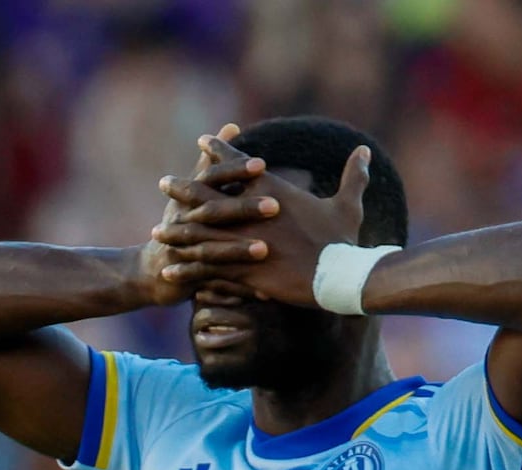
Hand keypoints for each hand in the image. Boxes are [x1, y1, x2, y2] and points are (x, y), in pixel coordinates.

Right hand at [139, 124, 280, 305]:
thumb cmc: (182, 223)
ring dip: (238, 251)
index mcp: (190, 198)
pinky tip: (265, 293)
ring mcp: (186, 251)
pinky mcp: (190, 279)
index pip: (212, 178)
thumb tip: (233, 125)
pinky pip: (216, 284)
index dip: (234, 170)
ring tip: (266, 250)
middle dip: (244, 209)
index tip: (261, 163)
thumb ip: (214, 160)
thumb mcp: (194, 190)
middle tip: (276, 205)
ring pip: (213, 250)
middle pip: (215, 213)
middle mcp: (186, 221)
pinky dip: (239, 289)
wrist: (154, 272)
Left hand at [152, 137, 371, 307]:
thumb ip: (353, 176)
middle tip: (163, 184)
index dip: (217, 151)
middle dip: (183, 189)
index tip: (202, 141)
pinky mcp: (242, 272)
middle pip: (207, 196)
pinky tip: (169, 272)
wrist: (340, 276)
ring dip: (177, 233)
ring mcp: (242, 243)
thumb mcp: (349, 205)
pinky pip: (206, 270)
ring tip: (157, 233)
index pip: (236, 164)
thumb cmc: (343, 240)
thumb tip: (364, 150)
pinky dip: (186, 270)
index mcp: (271, 192)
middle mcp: (249, 214)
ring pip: (200, 234)